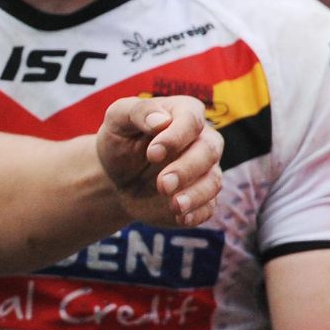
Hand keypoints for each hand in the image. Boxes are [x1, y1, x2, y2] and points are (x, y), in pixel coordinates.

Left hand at [96, 95, 221, 226]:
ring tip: (174, 205)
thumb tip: (161, 120)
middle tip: (163, 185)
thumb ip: (138, 112)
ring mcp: (204, 170)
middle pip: (208, 151)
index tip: (152, 154)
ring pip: (213, 181)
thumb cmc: (120, 140)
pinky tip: (182, 217)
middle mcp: (201, 139)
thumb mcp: (117, 119)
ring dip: (195, 194)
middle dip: (186, 169)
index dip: (175, 137)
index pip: (191, 119)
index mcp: (183, 113)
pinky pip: (209, 206)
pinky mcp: (201, 196)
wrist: (115, 175)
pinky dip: (198, 212)